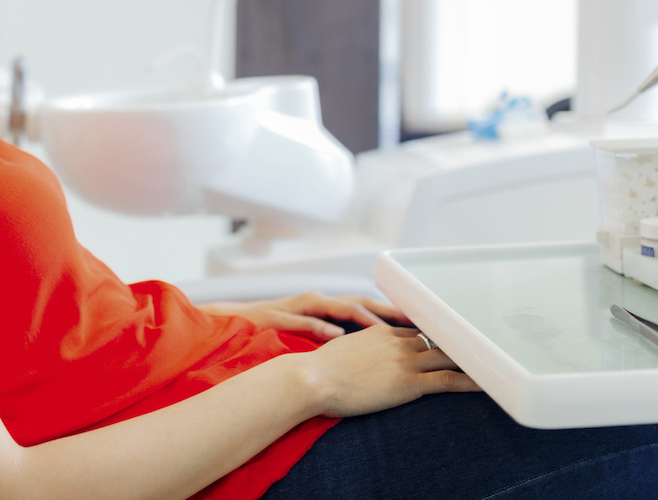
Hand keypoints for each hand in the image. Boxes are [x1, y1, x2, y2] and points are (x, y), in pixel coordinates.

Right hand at [197, 291, 410, 340]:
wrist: (232, 325)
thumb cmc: (276, 334)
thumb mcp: (310, 336)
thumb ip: (337, 339)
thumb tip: (367, 354)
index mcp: (327, 307)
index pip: (369, 309)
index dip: (395, 315)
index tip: (424, 326)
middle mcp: (318, 302)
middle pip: (360, 303)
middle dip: (388, 311)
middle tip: (417, 322)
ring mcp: (299, 307)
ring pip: (336, 307)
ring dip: (360, 317)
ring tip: (384, 329)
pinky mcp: (280, 317)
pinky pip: (303, 321)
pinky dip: (321, 327)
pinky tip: (337, 336)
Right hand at [295, 325, 480, 417]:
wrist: (312, 379)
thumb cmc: (319, 371)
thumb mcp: (342, 352)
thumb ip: (358, 351)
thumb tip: (359, 361)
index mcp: (381, 331)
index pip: (417, 331)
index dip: (435, 336)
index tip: (450, 338)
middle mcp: (397, 341)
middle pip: (437, 340)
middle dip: (457, 344)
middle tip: (480, 347)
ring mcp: (405, 361)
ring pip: (448, 357)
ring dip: (469, 361)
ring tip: (491, 364)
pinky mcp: (409, 382)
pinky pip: (447, 380)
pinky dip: (469, 381)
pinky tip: (484, 384)